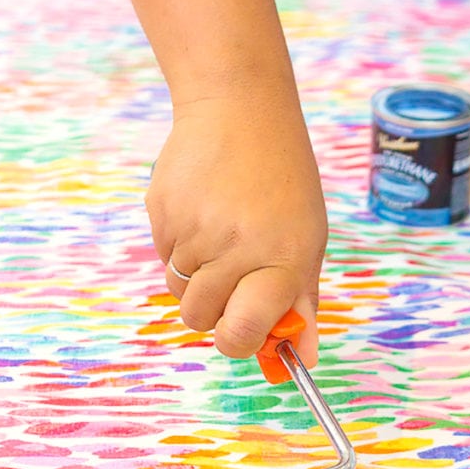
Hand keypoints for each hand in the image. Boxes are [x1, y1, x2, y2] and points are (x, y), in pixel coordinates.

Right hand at [147, 82, 326, 367]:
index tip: (243, 329)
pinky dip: (179, 245)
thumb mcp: (306, 238)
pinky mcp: (163, 212)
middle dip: (212, 310)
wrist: (240, 109)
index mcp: (281, 259)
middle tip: (232, 276)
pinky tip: (202, 211)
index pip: (243, 332)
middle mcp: (236, 248)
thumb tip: (303, 359)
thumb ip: (301, 301)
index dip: (238, 340)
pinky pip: (163, 255)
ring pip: (179, 288)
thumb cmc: (283, 179)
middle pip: (200, 318)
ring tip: (220, 232)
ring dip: (196, 274)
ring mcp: (194, 230)